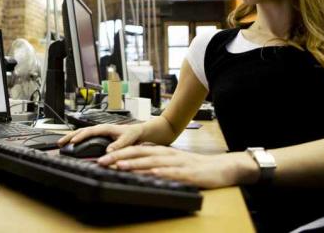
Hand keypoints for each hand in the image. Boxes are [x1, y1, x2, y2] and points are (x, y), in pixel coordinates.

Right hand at [57, 123, 143, 152]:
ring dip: (70, 137)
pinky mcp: (98, 135)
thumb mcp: (127, 140)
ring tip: (61, 143)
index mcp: (106, 128)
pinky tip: (70, 143)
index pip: (90, 131)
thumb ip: (118, 145)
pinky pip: (84, 135)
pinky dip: (76, 138)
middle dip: (70, 136)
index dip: (81, 136)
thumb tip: (108, 152)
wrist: (137, 131)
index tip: (73, 141)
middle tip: (60, 142)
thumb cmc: (132, 134)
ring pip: (81, 132)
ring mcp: (98, 131)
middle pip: (81, 130)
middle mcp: (100, 128)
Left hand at [97, 145, 256, 188]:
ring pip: (150, 161)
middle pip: (139, 153)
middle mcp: (166, 155)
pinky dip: (157, 172)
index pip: (136, 150)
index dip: (118, 152)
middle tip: (102, 160)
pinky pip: (170, 172)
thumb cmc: (196, 168)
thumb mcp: (172, 164)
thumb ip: (156, 165)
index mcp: (162, 152)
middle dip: (119, 156)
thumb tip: (135, 168)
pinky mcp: (186, 172)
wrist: (221, 168)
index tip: (102, 157)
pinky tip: (147, 173)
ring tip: (117, 165)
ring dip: (133, 163)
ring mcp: (176, 163)